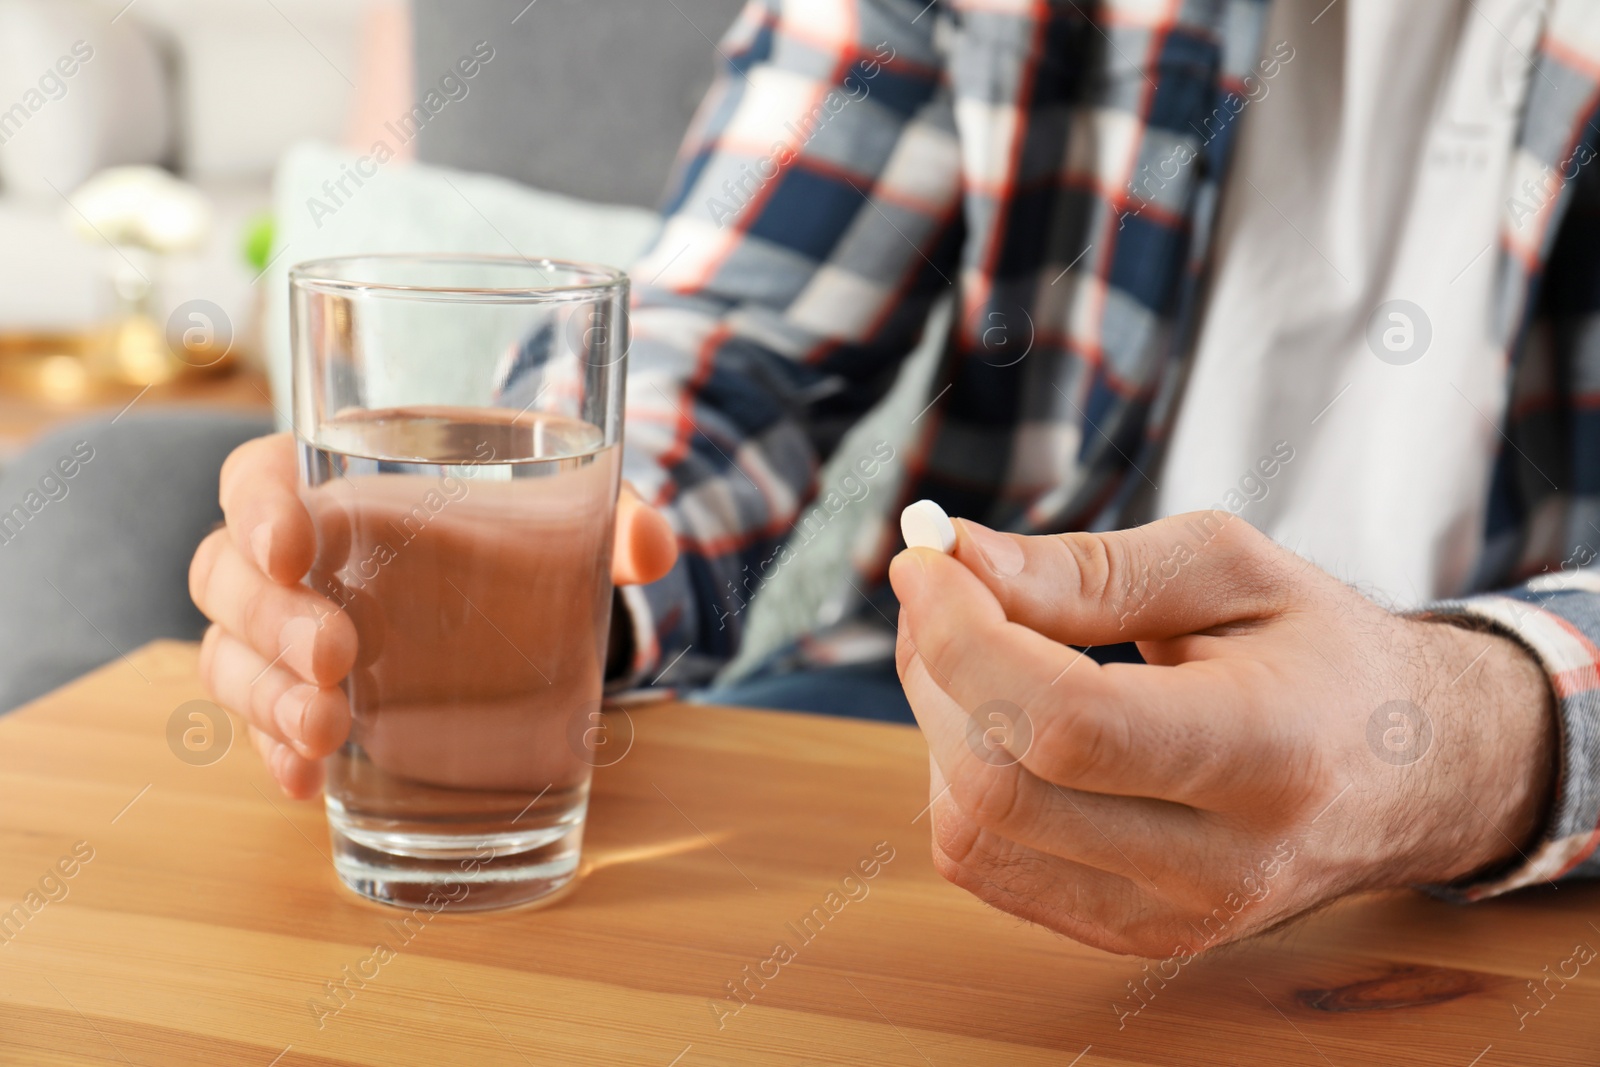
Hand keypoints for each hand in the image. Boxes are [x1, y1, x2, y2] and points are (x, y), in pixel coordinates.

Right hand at [189, 433, 676, 797]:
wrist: (526, 601)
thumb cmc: (524, 530)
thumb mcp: (575, 509)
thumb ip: (614, 516)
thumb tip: (655, 549)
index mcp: (340, 482)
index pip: (257, 478)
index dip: (257, 507)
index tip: (296, 546)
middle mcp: (300, 560)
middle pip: (225, 576)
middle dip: (270, 619)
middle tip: (339, 656)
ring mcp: (292, 635)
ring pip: (228, 655)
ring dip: (264, 697)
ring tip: (328, 730)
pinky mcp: (309, 700)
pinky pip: (258, 725)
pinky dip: (273, 753)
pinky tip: (304, 783)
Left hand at [888, 511, 1556, 956]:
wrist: (1406, 774)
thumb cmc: (1319, 651)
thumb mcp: (1228, 567)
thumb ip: (1086, 568)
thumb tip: (954, 561)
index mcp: (1268, 753)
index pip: (1068, 723)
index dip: (965, 638)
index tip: (924, 563)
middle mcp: (1220, 864)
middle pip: (1002, 788)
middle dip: (939, 671)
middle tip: (949, 592)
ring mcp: (1171, 919)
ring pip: (973, 836)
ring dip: (943, 726)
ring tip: (986, 651)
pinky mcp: (1129, 937)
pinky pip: (988, 866)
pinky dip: (964, 780)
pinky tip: (1007, 720)